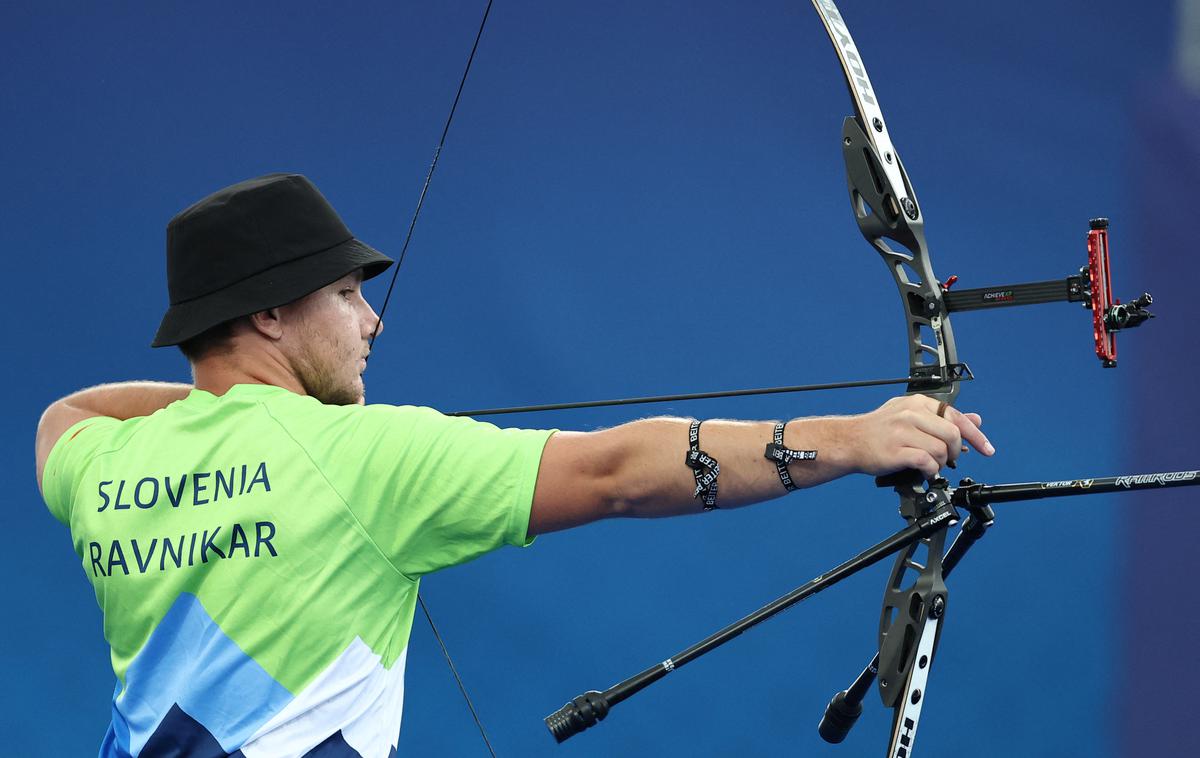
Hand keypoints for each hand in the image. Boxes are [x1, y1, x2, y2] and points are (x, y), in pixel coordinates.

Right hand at [846, 395, 994, 478]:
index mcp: (918, 403)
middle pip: (952, 434)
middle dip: (954, 452)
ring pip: (941, 450)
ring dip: (940, 463)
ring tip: (929, 465)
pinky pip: (926, 462)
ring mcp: (902, 431)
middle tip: (947, 460)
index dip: (976, 435)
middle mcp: (911, 414)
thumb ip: (942, 418)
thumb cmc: (880, 430)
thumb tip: (975, 419)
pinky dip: (930, 471)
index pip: (956, 416)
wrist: (849, 441)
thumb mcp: (912, 415)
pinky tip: (922, 471)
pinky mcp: (895, 450)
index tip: (987, 449)